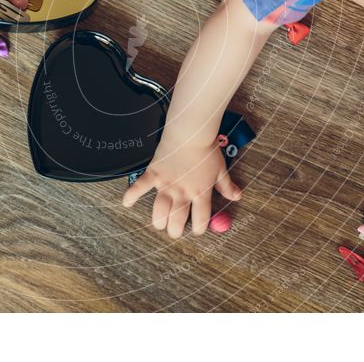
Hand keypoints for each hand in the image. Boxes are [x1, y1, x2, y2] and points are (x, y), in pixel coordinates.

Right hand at [122, 132, 241, 237]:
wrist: (190, 132)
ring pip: (159, 210)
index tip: (196, 230)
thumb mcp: (220, 169)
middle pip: (177, 220)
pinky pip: (140, 187)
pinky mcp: (154, 174)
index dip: (198, 229)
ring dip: (158, 220)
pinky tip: (126, 203)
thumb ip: (227, 186)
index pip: (200, 219)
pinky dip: (131, 196)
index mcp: (200, 192)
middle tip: (174, 231)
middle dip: (175, 230)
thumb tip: (237, 196)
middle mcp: (183, 192)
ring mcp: (166, 184)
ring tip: (159, 223)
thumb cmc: (206, 149)